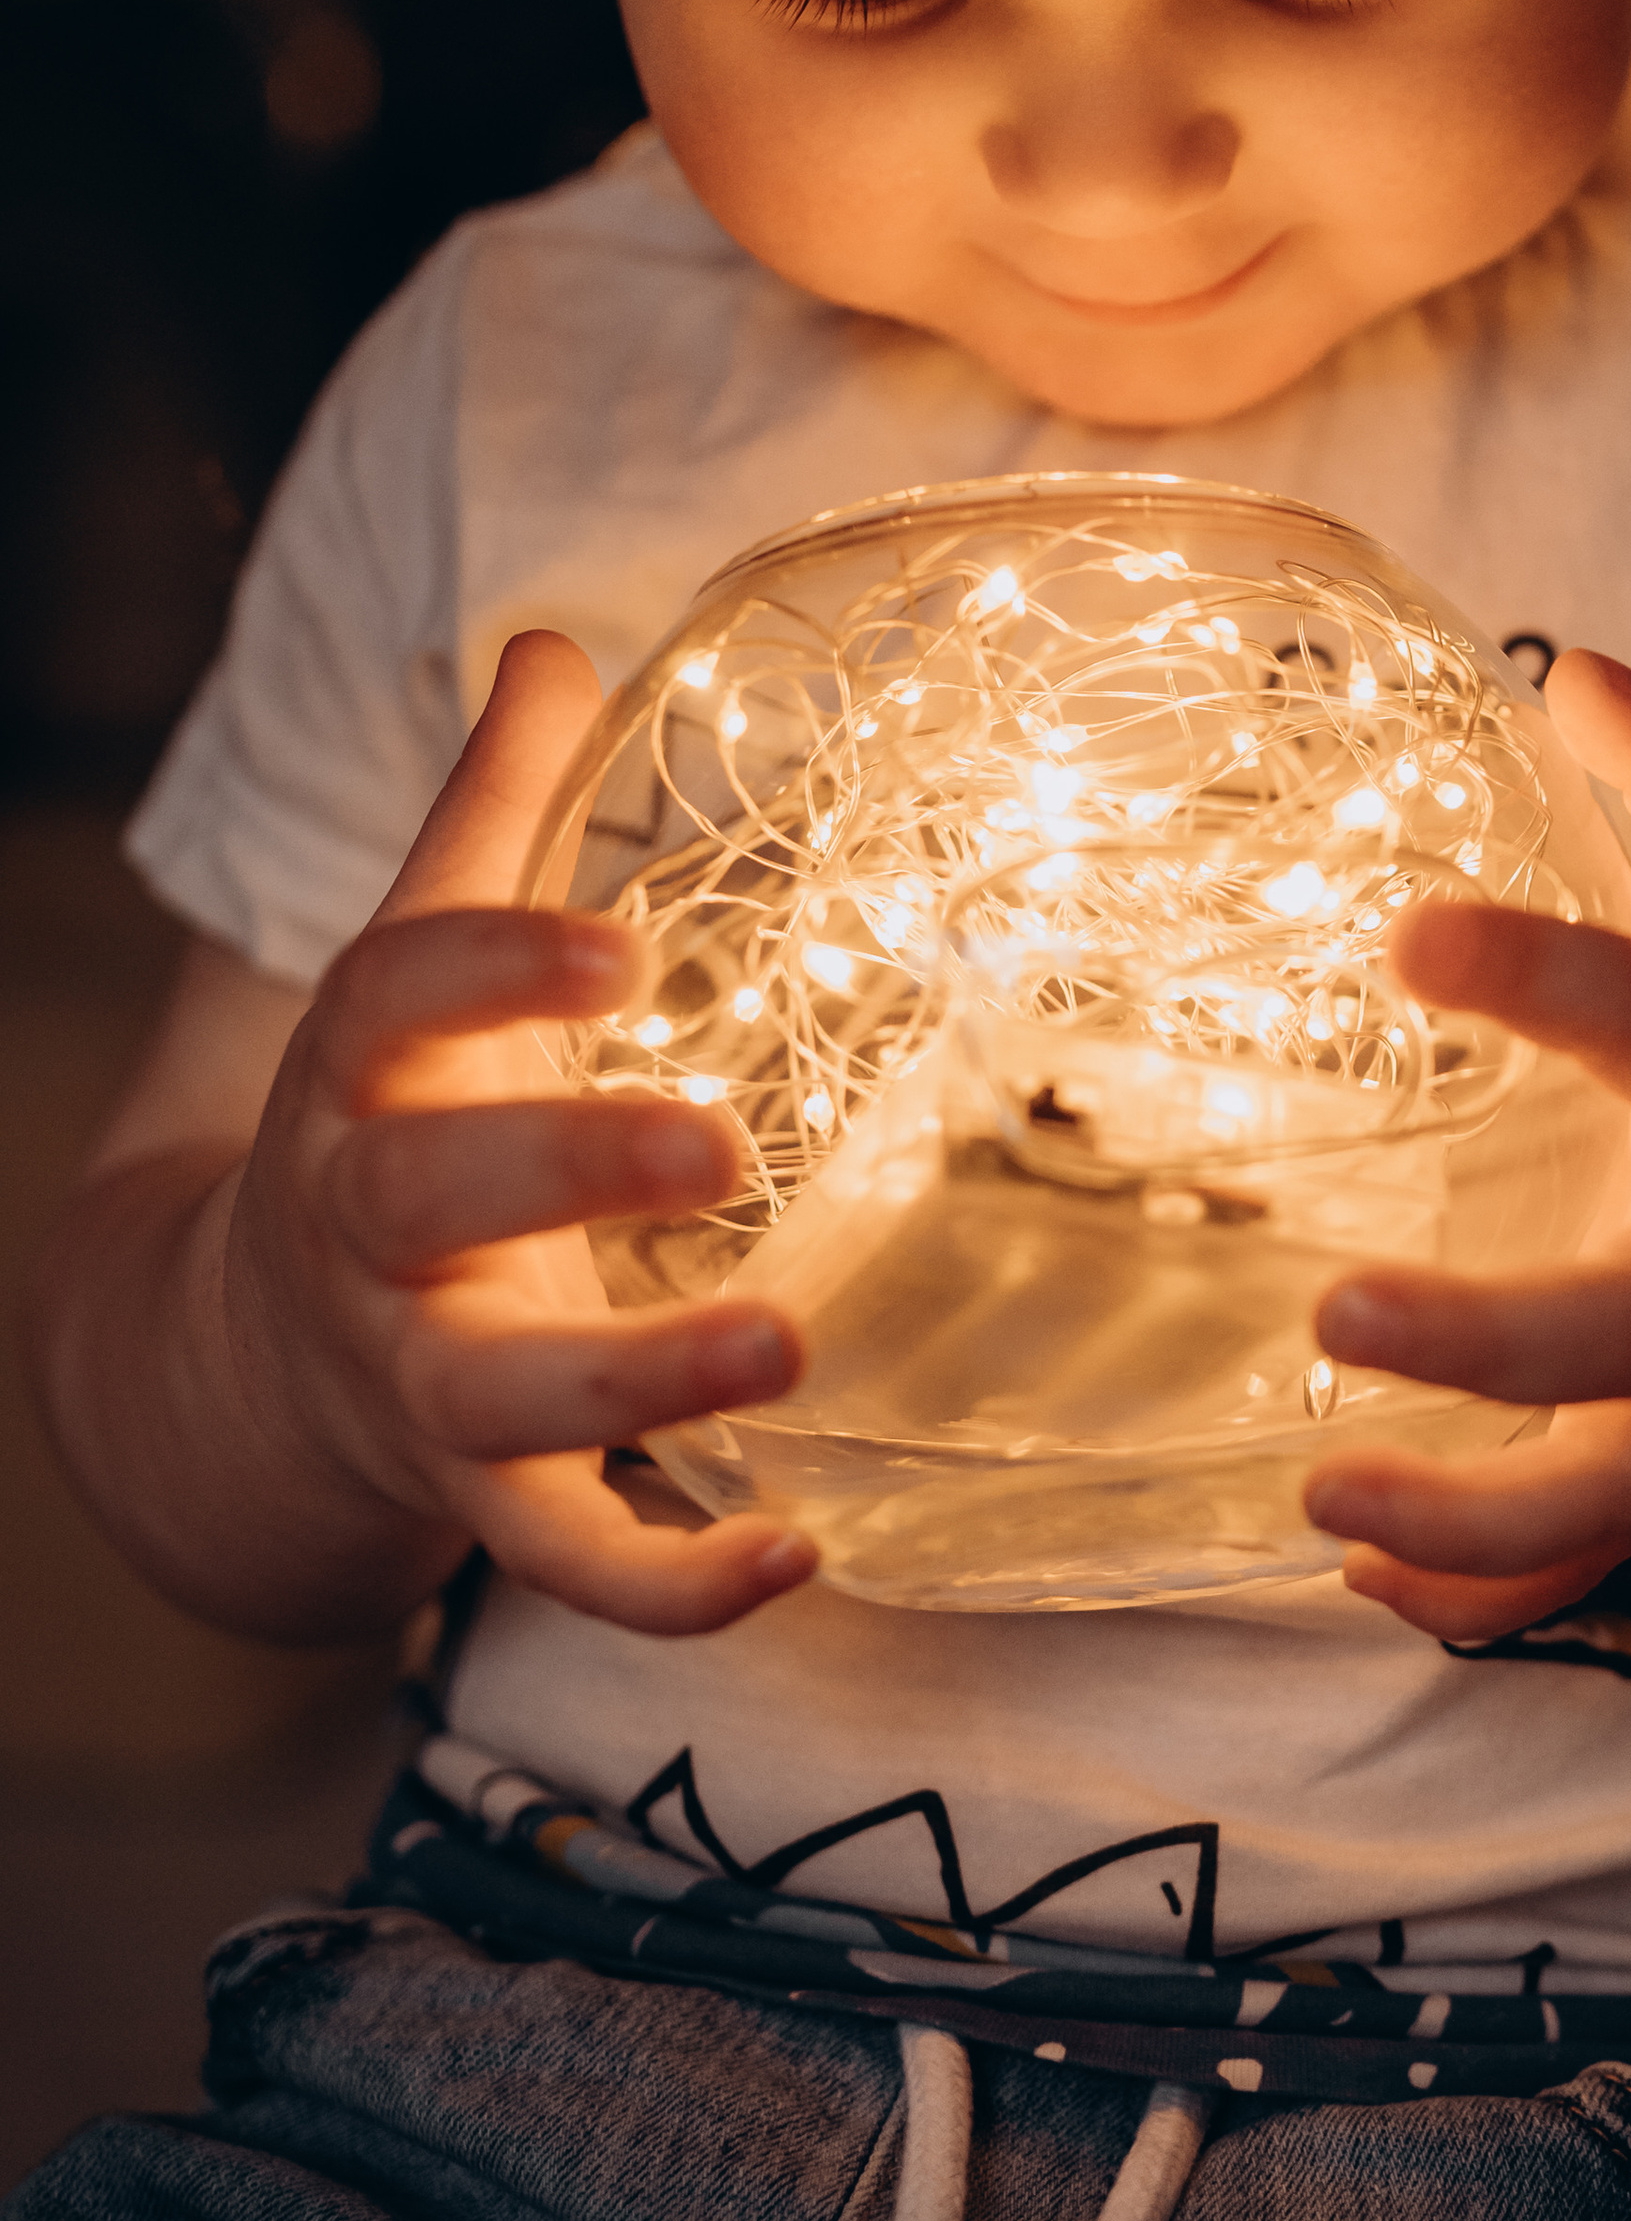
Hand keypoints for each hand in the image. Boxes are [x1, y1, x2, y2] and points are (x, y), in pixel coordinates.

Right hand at [218, 630, 814, 1633]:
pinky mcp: (473, 1498)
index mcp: (363, 1074)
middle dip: (563, 1164)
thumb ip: (490, 808)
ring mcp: (416, 1374)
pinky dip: (670, 1585)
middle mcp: (370, 1229)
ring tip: (785, 1348)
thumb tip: (553, 635)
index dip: (497, 964)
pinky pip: (563, 1561)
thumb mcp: (418, 962)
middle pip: (431, 1199)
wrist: (245, 1358)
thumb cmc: (390, 1115)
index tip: (623, 939)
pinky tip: (794, 1552)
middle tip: (718, 1140)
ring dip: (637, 1380)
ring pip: (500, 1402)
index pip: (399, 997)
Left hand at [1301, 650, 1630, 1639]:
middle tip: (1342, 1312)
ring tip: (1325, 1494)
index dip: (1544, 978)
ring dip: (1477, 1517)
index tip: (1408, 937)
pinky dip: (1491, 1595)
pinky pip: (1595, 1561)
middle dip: (1504, 1343)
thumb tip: (1573, 668)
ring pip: (1622, 1491)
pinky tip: (1363, 1578)